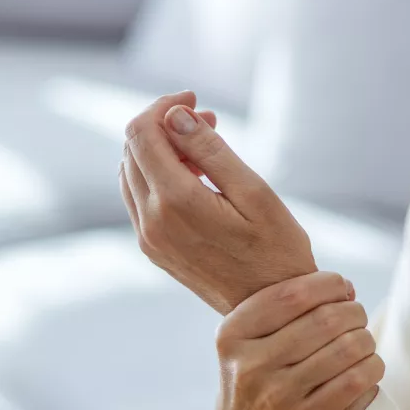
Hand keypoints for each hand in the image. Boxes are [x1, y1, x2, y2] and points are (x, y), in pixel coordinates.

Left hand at [120, 91, 317, 314]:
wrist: (273, 309)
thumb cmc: (277, 251)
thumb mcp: (256, 194)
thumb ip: (212, 151)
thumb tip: (176, 116)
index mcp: (177, 202)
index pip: (142, 132)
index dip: (164, 106)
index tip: (197, 100)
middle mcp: (152, 221)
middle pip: (132, 149)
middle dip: (164, 125)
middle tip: (208, 120)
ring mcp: (150, 238)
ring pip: (132, 173)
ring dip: (159, 150)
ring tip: (203, 150)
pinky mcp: (155, 250)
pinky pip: (139, 199)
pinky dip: (157, 177)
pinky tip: (193, 179)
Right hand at [215, 271, 384, 409]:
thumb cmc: (262, 388)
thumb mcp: (250, 349)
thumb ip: (282, 316)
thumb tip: (342, 287)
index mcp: (232, 336)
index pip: (291, 294)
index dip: (328, 285)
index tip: (344, 289)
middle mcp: (247, 366)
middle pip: (325, 320)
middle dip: (353, 313)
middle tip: (359, 318)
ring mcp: (272, 399)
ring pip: (344, 350)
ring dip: (366, 342)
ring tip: (366, 344)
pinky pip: (351, 385)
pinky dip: (371, 370)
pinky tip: (371, 368)